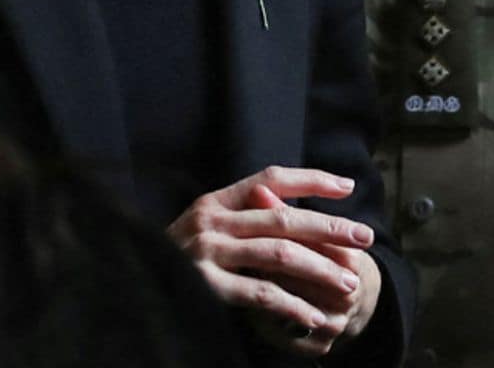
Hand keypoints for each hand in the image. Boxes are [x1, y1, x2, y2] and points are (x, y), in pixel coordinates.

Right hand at [168, 165, 375, 356]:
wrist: (129, 286)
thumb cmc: (174, 260)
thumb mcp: (204, 230)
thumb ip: (242, 220)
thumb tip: (297, 215)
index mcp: (214, 200)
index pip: (270, 179)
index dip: (312, 180)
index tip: (348, 187)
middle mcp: (210, 219)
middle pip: (284, 218)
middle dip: (330, 227)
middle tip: (364, 238)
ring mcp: (207, 251)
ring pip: (279, 254)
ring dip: (320, 269)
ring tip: (349, 284)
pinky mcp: (205, 285)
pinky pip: (261, 293)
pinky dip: (292, 304)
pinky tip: (313, 315)